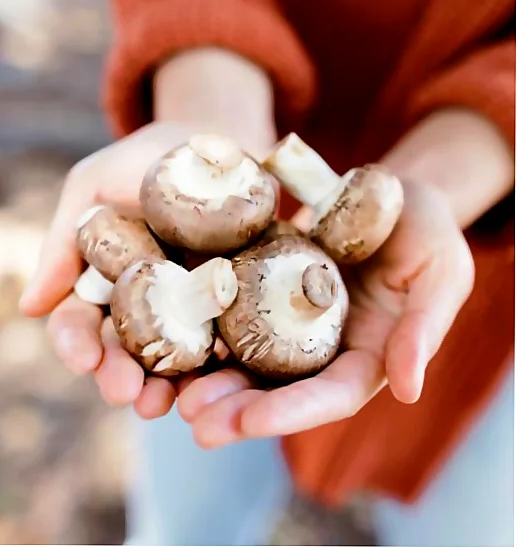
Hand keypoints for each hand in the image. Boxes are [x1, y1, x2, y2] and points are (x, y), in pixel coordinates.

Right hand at [19, 120, 274, 418]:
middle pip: (126, 350)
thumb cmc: (150, 157)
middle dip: (120, 375)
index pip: (81, 320)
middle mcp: (146, 300)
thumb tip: (30, 307)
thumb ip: (63, 241)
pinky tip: (217, 378)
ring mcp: (192, 305)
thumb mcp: (95, 183)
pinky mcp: (238, 302)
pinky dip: (220, 364)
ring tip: (163, 403)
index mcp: (105, 278)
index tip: (83, 357)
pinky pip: (228, 339)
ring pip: (173, 357)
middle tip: (125, 393)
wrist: (220, 139)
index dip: (76, 342)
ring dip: (165, 385)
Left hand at [174, 179, 473, 446]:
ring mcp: (293, 318)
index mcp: (369, 354)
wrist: (394, 190)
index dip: (292, 412)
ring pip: (249, 358)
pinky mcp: (268, 285)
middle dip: (237, 409)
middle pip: (280, 388)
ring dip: (211, 379)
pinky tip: (170, 334)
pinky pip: (234, 310)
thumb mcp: (442, 270)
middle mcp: (326, 346)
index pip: (332, 394)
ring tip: (170, 395)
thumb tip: (408, 389)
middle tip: (193, 420)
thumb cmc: (430, 229)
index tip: (248, 423)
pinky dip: (204, 327)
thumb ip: (426, 325)